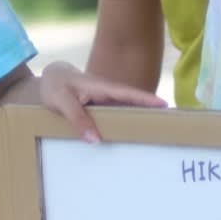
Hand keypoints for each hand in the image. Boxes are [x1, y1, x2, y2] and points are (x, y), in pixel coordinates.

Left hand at [38, 61, 166, 141]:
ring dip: (139, 120)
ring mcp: (106, 101)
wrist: (50, 79)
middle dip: (151, 112)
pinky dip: (125, 125)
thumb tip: (95, 140)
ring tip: (157, 136)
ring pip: (126, 112)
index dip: (146, 99)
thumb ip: (77, 118)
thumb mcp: (62, 102)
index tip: (165, 106)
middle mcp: (108, 94)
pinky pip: (116, 117)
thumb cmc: (55, 86)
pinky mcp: (101, 109)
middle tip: (170, 126)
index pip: (128, 94)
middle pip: (133, 104)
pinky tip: (130, 139)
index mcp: (102, 88)